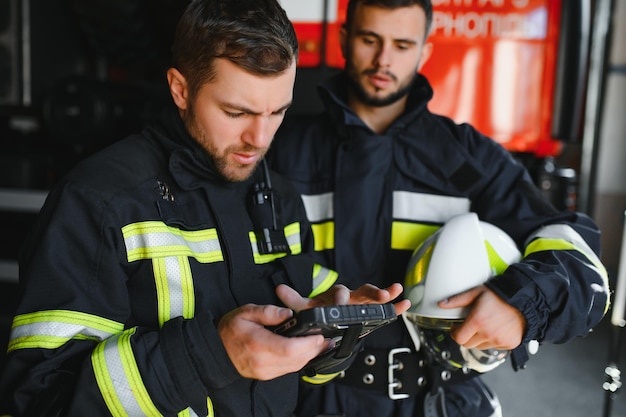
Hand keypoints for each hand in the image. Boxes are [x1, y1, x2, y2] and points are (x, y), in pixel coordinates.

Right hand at [218, 304, 328, 379]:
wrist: (216, 349)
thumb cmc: (230, 329)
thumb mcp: (246, 312)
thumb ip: (268, 311)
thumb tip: (288, 312)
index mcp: (258, 344)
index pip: (289, 348)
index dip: (308, 343)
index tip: (319, 334)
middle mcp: (263, 362)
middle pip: (296, 359)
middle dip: (314, 349)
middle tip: (326, 338)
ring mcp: (265, 372)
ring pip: (295, 366)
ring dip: (310, 356)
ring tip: (322, 343)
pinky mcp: (267, 375)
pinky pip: (289, 369)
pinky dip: (301, 360)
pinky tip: (308, 351)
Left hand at [276, 282, 410, 314]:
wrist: (326, 316)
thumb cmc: (319, 310)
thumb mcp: (305, 307)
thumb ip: (294, 300)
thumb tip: (279, 290)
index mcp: (336, 295)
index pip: (340, 294)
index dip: (342, 299)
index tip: (342, 305)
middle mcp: (351, 297)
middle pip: (363, 291)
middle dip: (372, 293)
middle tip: (381, 295)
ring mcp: (363, 303)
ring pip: (375, 297)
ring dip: (385, 294)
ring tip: (396, 291)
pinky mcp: (371, 311)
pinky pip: (385, 308)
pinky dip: (395, 306)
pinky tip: (405, 304)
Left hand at [438, 285, 524, 349]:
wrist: (525, 300)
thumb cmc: (501, 295)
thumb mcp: (476, 293)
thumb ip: (457, 300)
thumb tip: (442, 304)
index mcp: (477, 321)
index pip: (458, 338)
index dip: (455, 334)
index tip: (456, 328)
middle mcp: (488, 333)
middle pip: (468, 344)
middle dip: (465, 336)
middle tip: (470, 326)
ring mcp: (499, 341)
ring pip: (480, 347)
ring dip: (479, 339)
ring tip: (485, 325)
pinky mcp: (509, 344)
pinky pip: (495, 347)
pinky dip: (493, 341)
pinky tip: (496, 329)